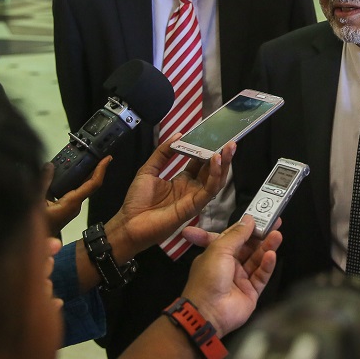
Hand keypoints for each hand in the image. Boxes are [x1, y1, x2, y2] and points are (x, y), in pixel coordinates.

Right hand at [42, 156, 110, 235]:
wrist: (35, 244)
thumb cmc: (38, 228)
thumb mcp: (36, 203)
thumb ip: (42, 183)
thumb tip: (49, 166)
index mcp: (72, 203)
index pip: (93, 183)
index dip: (101, 169)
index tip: (108, 158)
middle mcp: (75, 204)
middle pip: (88, 182)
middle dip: (92, 166)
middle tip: (95, 151)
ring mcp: (71, 206)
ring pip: (80, 185)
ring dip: (82, 171)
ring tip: (83, 156)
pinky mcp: (65, 207)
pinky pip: (72, 189)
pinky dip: (72, 177)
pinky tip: (66, 170)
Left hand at [105, 135, 234, 261]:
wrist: (129, 224)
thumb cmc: (137, 200)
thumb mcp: (148, 170)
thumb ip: (162, 153)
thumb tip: (178, 135)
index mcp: (183, 180)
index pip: (201, 163)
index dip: (207, 150)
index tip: (213, 136)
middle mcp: (192, 188)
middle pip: (212, 170)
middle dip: (222, 155)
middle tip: (230, 140)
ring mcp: (195, 198)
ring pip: (216, 180)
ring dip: (224, 164)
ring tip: (229, 147)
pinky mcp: (194, 206)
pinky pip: (209, 190)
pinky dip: (215, 175)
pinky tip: (216, 161)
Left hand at [179, 215, 280, 336]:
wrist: (207, 313)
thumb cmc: (208, 277)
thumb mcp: (219, 250)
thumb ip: (237, 235)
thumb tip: (249, 219)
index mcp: (217, 254)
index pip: (233, 236)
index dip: (245, 226)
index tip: (258, 216)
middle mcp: (229, 265)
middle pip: (248, 247)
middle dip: (261, 235)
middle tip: (276, 222)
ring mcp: (241, 279)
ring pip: (257, 259)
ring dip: (267, 247)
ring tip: (278, 235)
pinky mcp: (252, 292)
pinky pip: (261, 275)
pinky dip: (267, 265)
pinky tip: (272, 255)